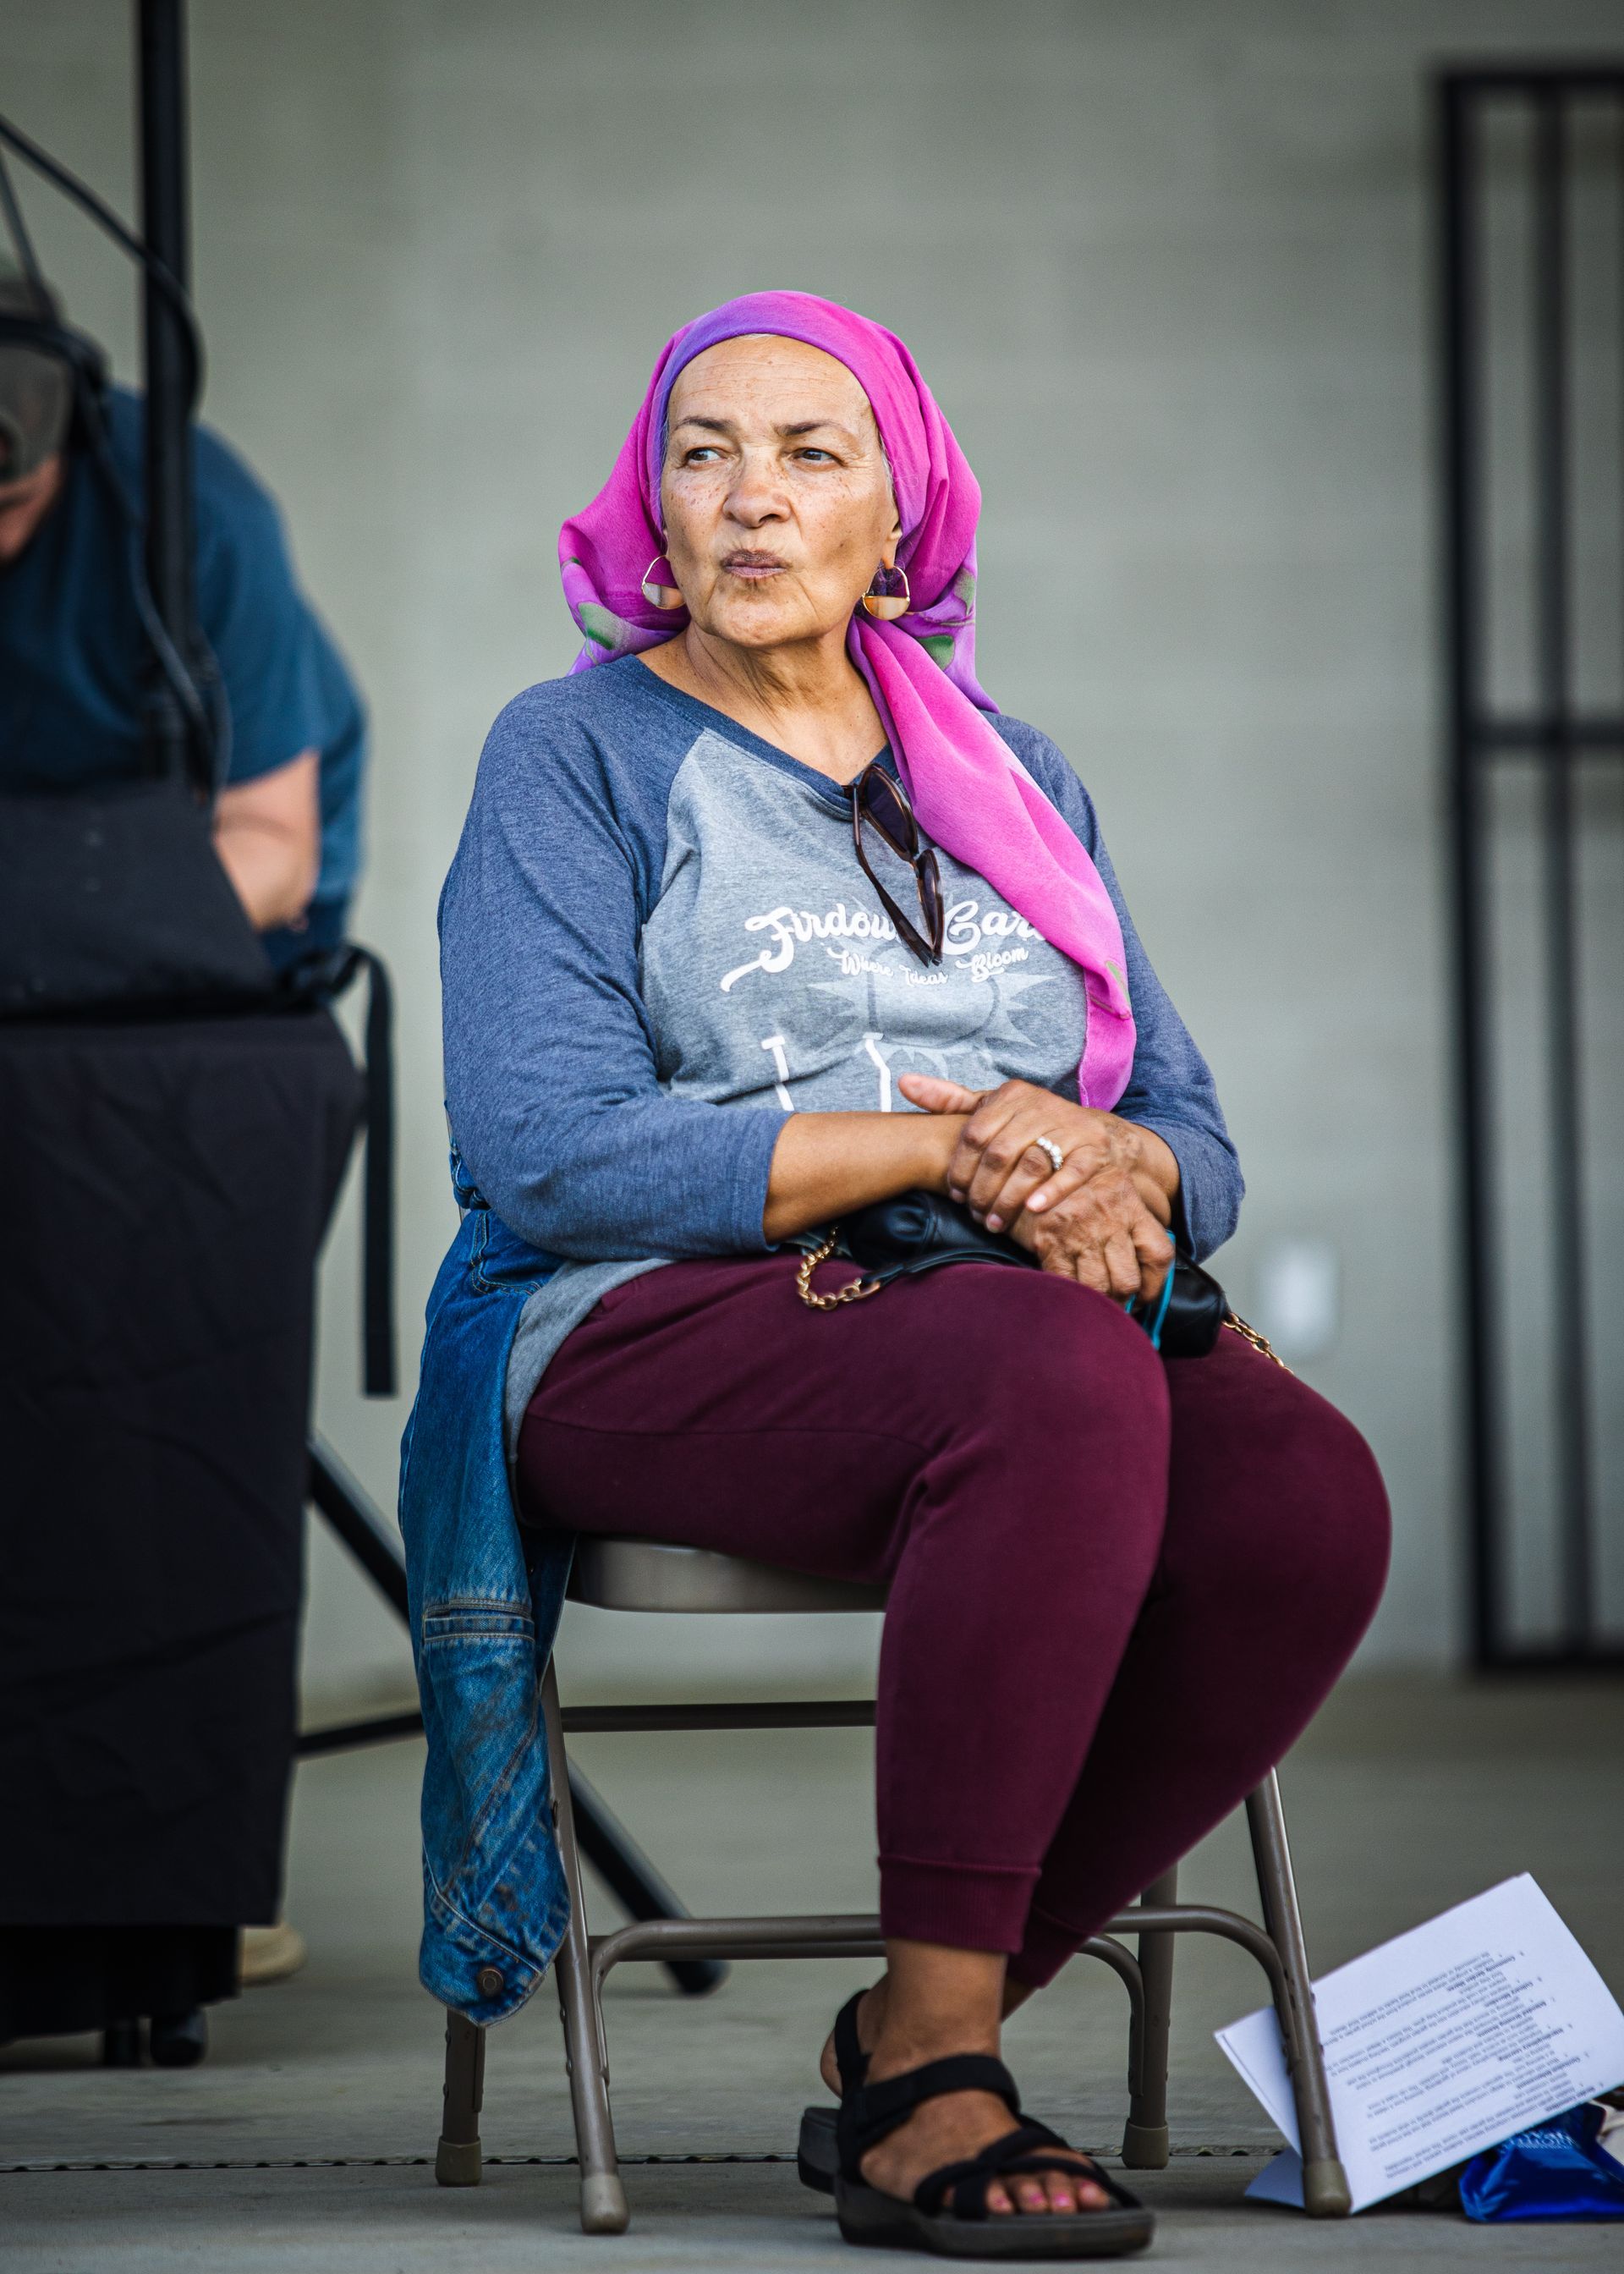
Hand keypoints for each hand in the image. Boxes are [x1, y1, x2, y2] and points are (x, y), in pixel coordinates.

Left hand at [897, 1073, 1177, 1302]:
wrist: (1094, 1135)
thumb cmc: (1030, 1125)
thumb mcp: (993, 1109)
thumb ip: (950, 1099)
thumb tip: (903, 1082)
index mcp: (1012, 1094)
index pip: (975, 1133)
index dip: (959, 1168)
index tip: (953, 1194)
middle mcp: (1041, 1105)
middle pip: (1000, 1151)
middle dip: (982, 1188)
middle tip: (973, 1214)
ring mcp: (1070, 1126)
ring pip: (1032, 1163)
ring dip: (1009, 1197)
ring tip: (995, 1222)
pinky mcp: (1094, 1149)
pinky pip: (1072, 1171)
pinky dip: (1052, 1191)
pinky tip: (1033, 1209)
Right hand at [1005, 1177, 1174, 1298]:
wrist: (1039, 1163)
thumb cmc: (1082, 1186)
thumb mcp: (1116, 1193)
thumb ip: (1133, 1228)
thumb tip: (1141, 1281)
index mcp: (1131, 1205)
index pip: (1158, 1254)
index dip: (1154, 1286)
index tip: (1143, 1296)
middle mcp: (1108, 1219)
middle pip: (1127, 1280)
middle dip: (1123, 1300)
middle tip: (1116, 1304)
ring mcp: (1077, 1231)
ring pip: (1098, 1288)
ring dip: (1099, 1303)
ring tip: (1096, 1303)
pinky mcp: (1048, 1240)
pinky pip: (1066, 1282)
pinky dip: (1072, 1295)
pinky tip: (1072, 1294)